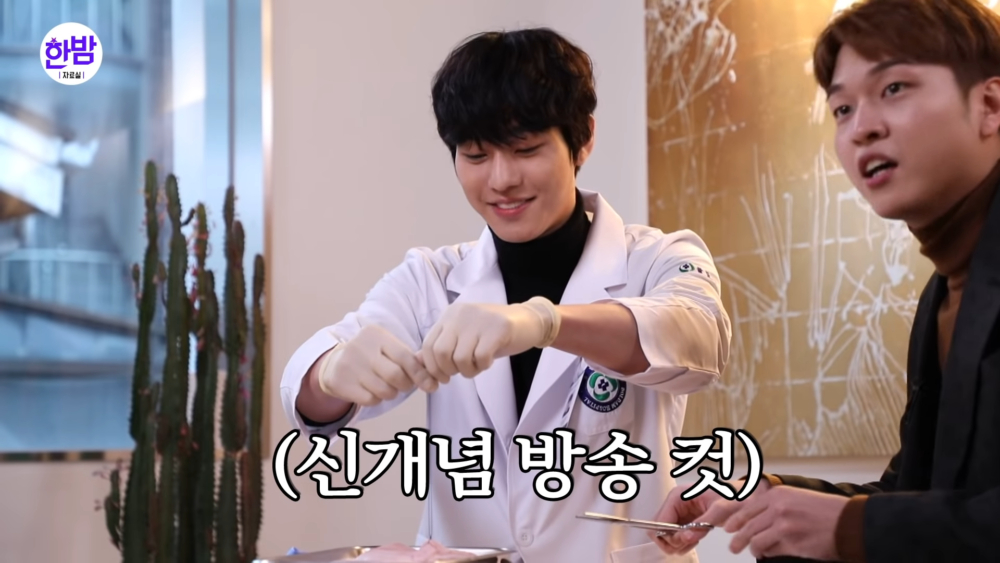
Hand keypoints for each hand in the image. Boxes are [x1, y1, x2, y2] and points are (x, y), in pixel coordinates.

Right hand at [317, 324, 435, 405]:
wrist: (333, 363)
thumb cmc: (371, 356)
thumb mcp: (387, 348)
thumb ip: (410, 357)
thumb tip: (433, 371)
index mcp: (377, 335)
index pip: (405, 357)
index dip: (420, 374)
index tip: (431, 385)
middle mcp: (362, 347)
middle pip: (396, 375)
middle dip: (406, 384)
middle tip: (405, 384)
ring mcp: (350, 365)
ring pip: (385, 390)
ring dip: (392, 393)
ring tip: (387, 386)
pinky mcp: (342, 382)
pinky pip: (371, 399)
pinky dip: (377, 399)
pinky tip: (372, 390)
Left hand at [419, 297, 560, 378]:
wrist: (527, 320)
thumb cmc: (492, 333)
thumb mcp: (464, 336)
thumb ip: (442, 346)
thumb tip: (417, 363)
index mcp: (449, 315)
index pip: (428, 346)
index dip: (433, 368)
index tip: (444, 378)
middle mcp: (461, 314)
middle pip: (441, 353)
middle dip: (449, 371)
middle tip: (463, 372)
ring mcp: (479, 320)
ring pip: (460, 358)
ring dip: (469, 371)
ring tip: (479, 365)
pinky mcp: (498, 328)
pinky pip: (481, 357)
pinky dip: (483, 366)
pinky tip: (489, 361)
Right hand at [649, 478, 770, 555]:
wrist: (741, 496)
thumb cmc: (730, 497)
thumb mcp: (718, 510)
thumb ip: (701, 524)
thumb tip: (686, 537)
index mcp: (677, 496)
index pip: (660, 521)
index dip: (669, 535)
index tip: (685, 540)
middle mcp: (674, 504)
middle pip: (659, 529)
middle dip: (673, 540)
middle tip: (690, 541)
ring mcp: (678, 513)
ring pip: (665, 535)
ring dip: (678, 543)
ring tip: (694, 540)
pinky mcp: (683, 520)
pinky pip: (675, 536)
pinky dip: (682, 543)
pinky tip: (695, 539)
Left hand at [701, 485, 847, 559]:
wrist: (848, 523)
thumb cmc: (824, 511)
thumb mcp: (796, 497)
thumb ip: (774, 505)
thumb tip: (753, 517)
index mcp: (777, 495)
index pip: (746, 509)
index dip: (734, 520)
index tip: (728, 527)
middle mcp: (777, 509)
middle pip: (746, 526)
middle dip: (736, 538)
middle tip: (733, 546)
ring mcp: (783, 527)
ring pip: (755, 540)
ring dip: (750, 548)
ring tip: (749, 551)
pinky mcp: (791, 544)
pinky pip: (770, 551)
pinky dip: (766, 553)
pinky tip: (767, 553)